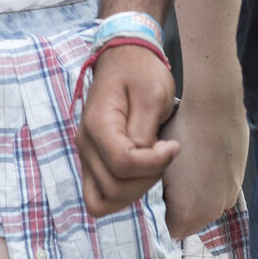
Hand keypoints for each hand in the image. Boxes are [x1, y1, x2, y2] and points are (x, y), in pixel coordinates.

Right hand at [75, 43, 180, 217]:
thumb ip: (146, 131)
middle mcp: (85, 144)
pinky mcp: (92, 161)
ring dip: (134, 191)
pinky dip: (121, 193)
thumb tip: (144, 159)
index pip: (123, 164)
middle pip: (113, 188)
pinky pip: (100, 194)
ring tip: (153, 165)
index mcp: (98, 125)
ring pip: (103, 200)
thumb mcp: (153, 95)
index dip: (154, 163)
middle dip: (147, 179)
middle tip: (164, 154)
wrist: (123, 59)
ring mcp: (85, 155)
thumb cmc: (140, 73)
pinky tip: (141, 172)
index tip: (173, 146)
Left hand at [158, 80, 247, 238]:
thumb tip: (149, 201)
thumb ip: (151, 192)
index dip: (157, 210)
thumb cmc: (179, 132)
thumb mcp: (155, 164)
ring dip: (193, 196)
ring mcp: (227, 200)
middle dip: (175, 206)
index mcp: (186, 213)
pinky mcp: (237, 186)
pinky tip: (200, 162)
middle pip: (186, 222)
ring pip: (202, 209)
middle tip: (168, 177)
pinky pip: (216, 195)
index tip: (154, 189)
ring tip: (186, 167)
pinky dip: (208, 185)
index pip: (165, 229)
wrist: (215, 106)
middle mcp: (210, 213)